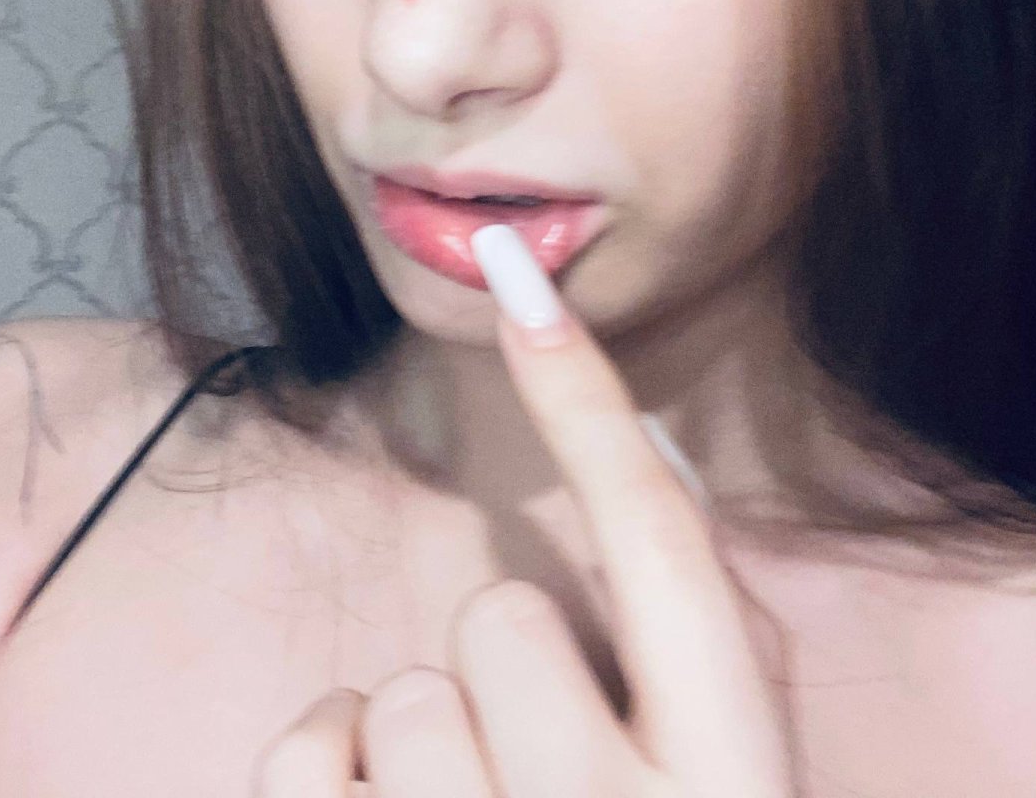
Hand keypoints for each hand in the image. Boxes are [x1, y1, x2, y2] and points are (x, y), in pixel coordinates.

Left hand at [252, 224, 796, 797]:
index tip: (525, 286)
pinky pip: (305, 755)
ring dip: (417, 744)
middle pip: (500, 619)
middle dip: (500, 667)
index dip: (590, 406)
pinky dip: (323, 770)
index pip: (660, 546)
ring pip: (404, 694)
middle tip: (535, 764)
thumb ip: (680, 664)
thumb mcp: (711, 774)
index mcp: (730, 776)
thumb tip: (623, 458)